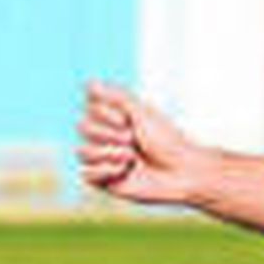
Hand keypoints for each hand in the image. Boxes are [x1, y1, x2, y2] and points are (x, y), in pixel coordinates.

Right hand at [77, 81, 201, 202]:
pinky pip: (86, 174)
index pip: (90, 107)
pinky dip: (106, 171)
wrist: (181, 172)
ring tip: (132, 157)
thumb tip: (89, 83)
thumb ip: (116, 96)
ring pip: (82, 151)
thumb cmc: (167, 141)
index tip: (127, 120)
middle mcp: (106, 137)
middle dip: (109, 133)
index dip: (105, 113)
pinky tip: (125, 172)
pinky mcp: (104, 181)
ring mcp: (104, 159)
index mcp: (114, 118)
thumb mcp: (143, 113)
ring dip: (109, 153)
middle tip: (132, 140)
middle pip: (82, 127)